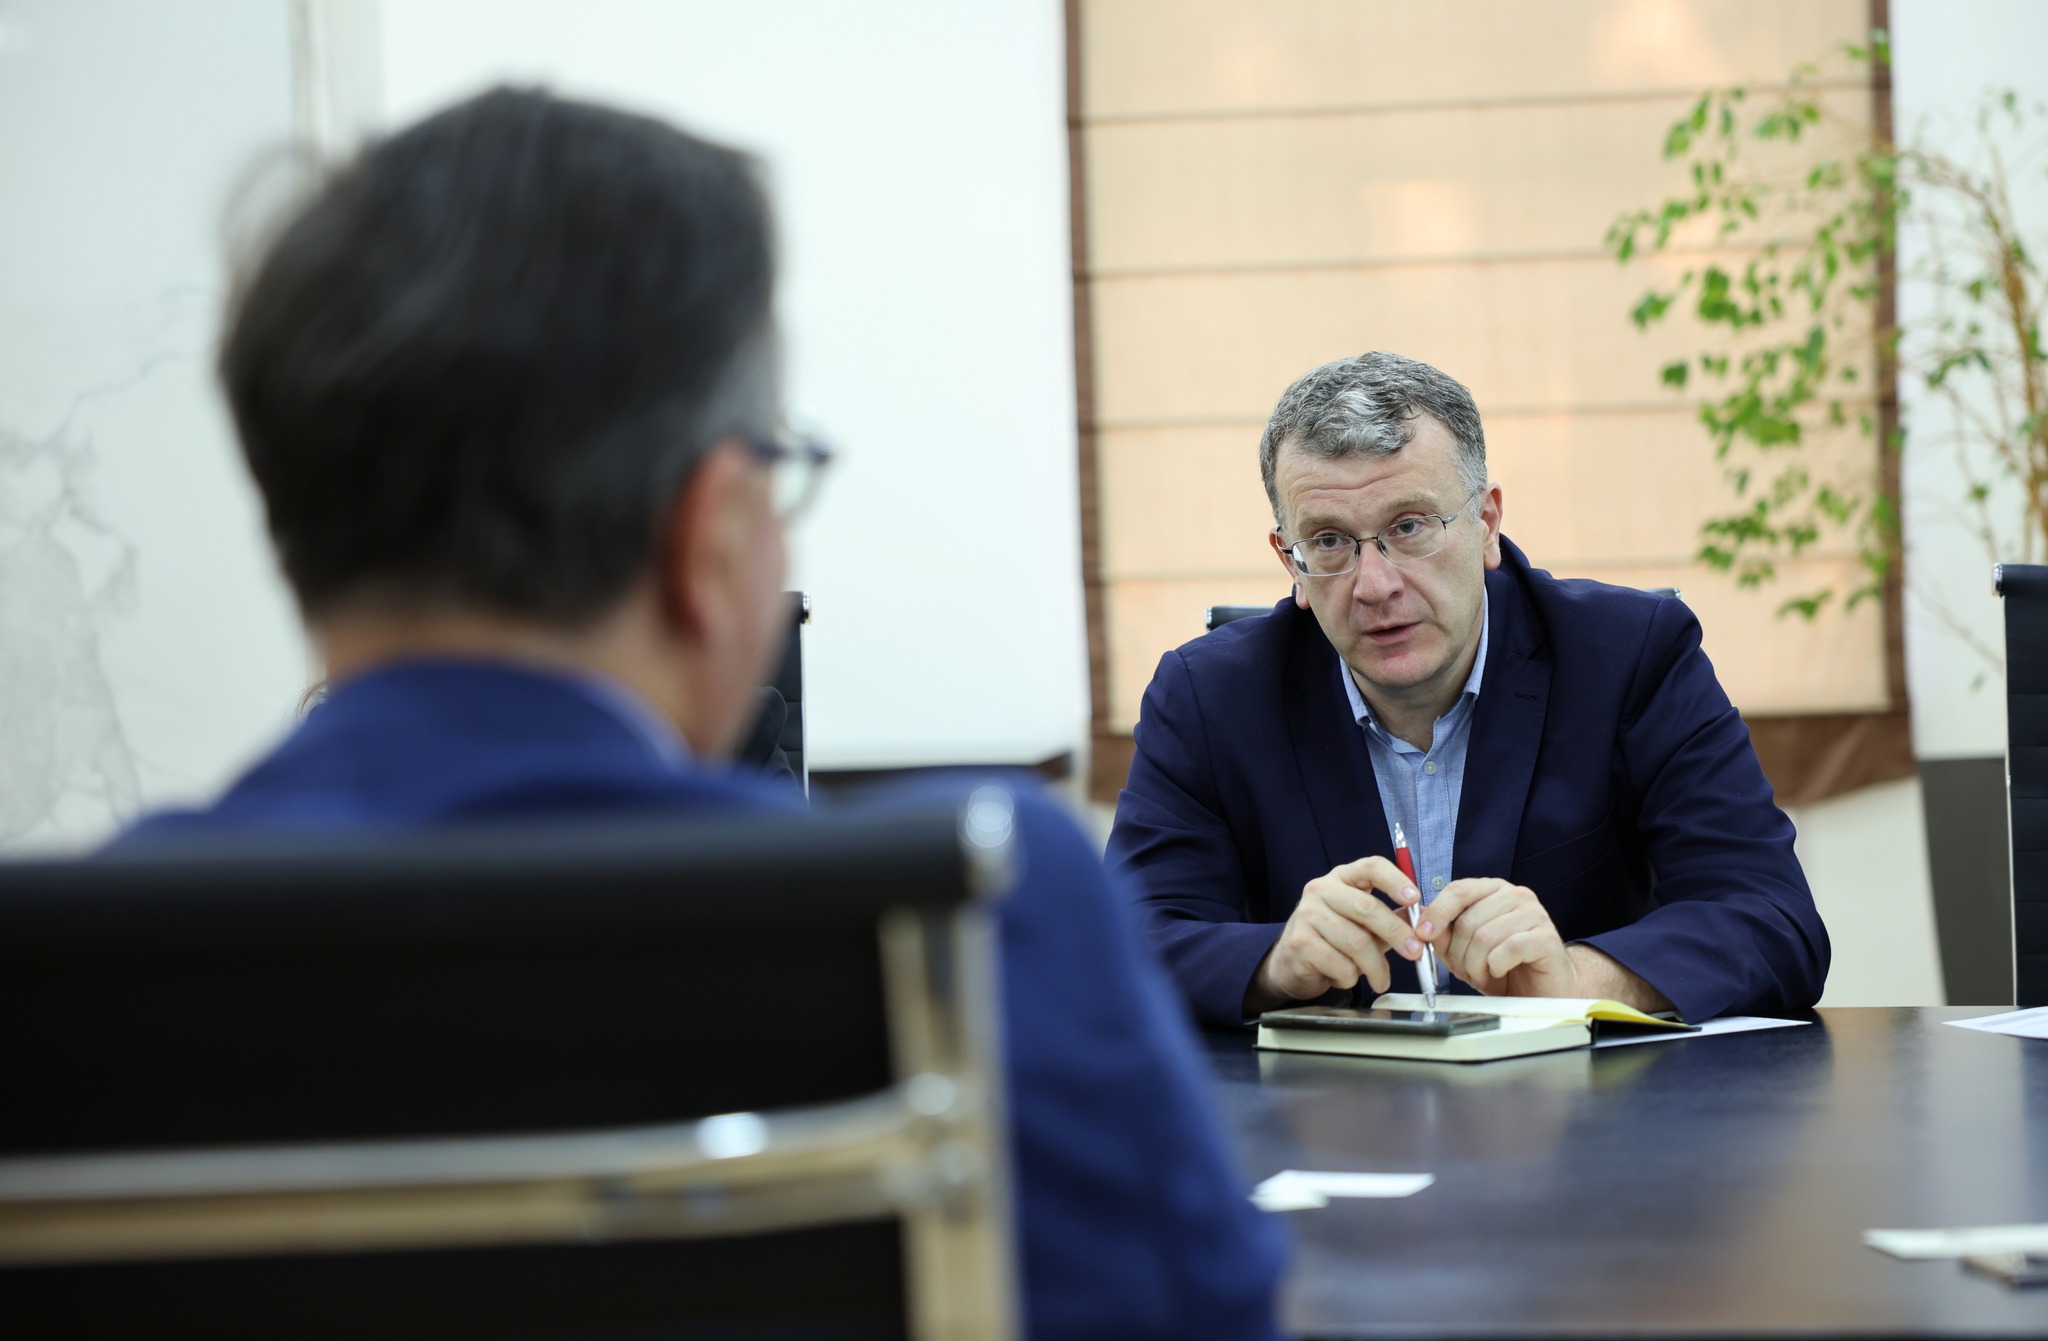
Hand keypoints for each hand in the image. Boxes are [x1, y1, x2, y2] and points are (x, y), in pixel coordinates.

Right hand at [1245, 857, 1426, 1014]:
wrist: (1291, 962)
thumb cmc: (1333, 939)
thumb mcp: (1363, 924)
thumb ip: (1391, 919)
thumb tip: (1422, 921)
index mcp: (1342, 878)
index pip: (1371, 867)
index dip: (1396, 880)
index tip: (1415, 898)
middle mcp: (1321, 890)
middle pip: (1367, 908)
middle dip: (1397, 933)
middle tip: (1415, 953)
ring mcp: (1307, 914)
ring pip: (1357, 942)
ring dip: (1376, 967)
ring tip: (1381, 979)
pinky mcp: (1300, 942)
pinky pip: (1341, 964)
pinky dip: (1351, 977)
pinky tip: (1345, 977)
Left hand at [1415, 877, 1575, 997]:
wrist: (1541, 991)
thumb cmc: (1505, 967)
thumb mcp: (1465, 951)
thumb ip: (1444, 935)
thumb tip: (1417, 921)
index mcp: (1494, 891)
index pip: (1459, 890)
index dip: (1437, 912)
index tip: (1423, 933)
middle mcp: (1516, 896)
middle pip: (1468, 920)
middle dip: (1457, 953)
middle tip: (1462, 970)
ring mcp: (1535, 914)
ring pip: (1485, 936)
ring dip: (1475, 964)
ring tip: (1481, 974)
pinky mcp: (1547, 937)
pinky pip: (1508, 949)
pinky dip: (1496, 967)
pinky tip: (1499, 972)